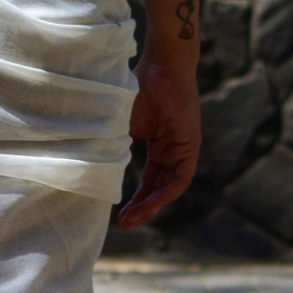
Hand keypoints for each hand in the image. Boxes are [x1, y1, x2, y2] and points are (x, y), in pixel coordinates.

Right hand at [117, 54, 200, 228]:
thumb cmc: (140, 88)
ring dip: (152, 206)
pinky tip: (151, 204)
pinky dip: (166, 193)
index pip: (148, 179)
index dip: (134, 198)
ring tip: (133, 219)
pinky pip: (181, 178)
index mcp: (158, 145)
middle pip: (158, 188)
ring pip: (169, 187)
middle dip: (141, 208)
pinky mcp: (190, 146)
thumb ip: (118, 146)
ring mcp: (183, 149)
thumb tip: (102, 170)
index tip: (118, 215)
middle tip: (124, 225)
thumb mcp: (123, 125)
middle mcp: (172, 150)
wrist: (161, 67)